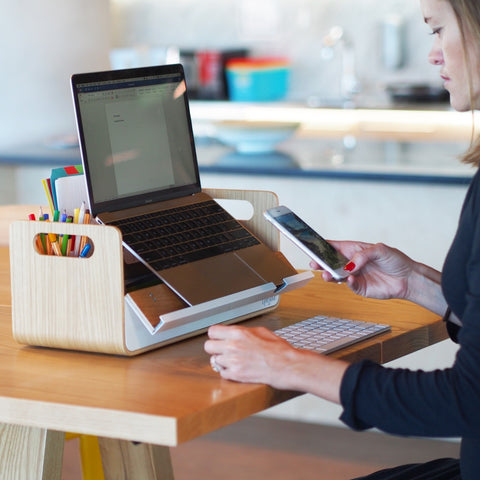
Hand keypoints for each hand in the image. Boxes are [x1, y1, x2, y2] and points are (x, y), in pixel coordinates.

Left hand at [204, 324, 347, 402]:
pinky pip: (222, 373)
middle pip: (208, 346)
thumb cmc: (278, 349)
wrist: (287, 365)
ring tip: (234, 360)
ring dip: (222, 361)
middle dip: (215, 348)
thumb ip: (244, 331)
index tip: (218, 338)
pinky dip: (228, 372)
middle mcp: (233, 346)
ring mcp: (233, 361)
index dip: (215, 335)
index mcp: (238, 333)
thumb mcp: (261, 331)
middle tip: (222, 350)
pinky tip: (238, 369)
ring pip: (214, 361)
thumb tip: (235, 332)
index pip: (212, 331)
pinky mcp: (236, 375)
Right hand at [313, 241, 415, 299]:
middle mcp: (352, 263)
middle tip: (314, 264)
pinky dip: (348, 282)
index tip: (311, 246)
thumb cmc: (395, 261)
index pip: (334, 247)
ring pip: (336, 275)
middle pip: (331, 262)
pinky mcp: (359, 287)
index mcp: (354, 249)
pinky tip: (351, 278)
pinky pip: (349, 285)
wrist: (408, 279)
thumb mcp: (380, 250)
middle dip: (321, 263)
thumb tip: (349, 265)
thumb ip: (362, 255)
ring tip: (327, 275)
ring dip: (330, 275)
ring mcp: (354, 275)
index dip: (322, 246)